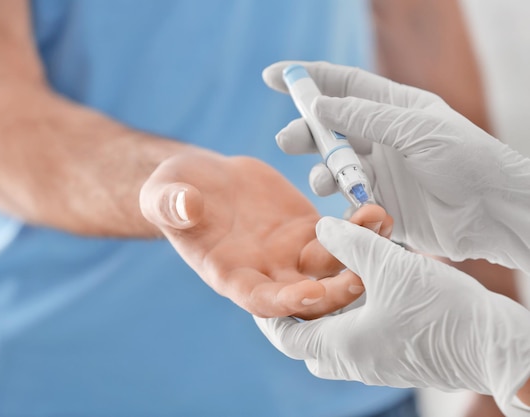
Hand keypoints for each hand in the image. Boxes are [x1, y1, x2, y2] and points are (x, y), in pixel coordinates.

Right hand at [140, 150, 391, 318]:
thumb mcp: (165, 195)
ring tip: (380, 226)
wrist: (201, 180)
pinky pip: (340, 235)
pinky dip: (360, 228)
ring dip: (360, 254)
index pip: (262, 300)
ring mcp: (291, 253)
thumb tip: (185, 206)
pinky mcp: (308, 229)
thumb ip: (172, 205)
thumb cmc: (175, 192)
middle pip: (308, 296)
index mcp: (231, 276)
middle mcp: (266, 273)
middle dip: (337, 291)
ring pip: (332, 266)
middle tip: (364, 275)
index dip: (286, 301)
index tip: (312, 293)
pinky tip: (378, 211)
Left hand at [255, 217, 529, 414]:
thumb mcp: (389, 266)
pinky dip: (356, 318)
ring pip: (338, 342)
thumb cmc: (443, 311)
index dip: (270, 314)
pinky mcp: (402, 361)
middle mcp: (355, 362)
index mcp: (341, 346)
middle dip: (298, 317)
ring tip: (332, 280)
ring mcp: (379, 366)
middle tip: (298, 287)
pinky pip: (364, 342)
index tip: (267, 290)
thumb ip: (351, 243)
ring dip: (330, 315)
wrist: (498, 347)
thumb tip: (322, 227)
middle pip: (308, 344)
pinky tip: (371, 288)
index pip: (285, 337)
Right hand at [263, 61, 529, 272]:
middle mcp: (382, 137)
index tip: (273, 77)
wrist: (492, 212)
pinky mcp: (380, 203)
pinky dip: (340, 202)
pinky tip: (346, 205)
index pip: (343, 85)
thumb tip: (319, 106)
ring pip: (334, 167)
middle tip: (286, 140)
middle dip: (305, 132)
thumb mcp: (416, 129)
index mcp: (393, 107)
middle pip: (330, 128)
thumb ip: (366, 117)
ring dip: (323, 172)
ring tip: (325, 181)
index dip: (308, 79)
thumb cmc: (466, 159)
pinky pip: (348, 200)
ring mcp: (380, 171)